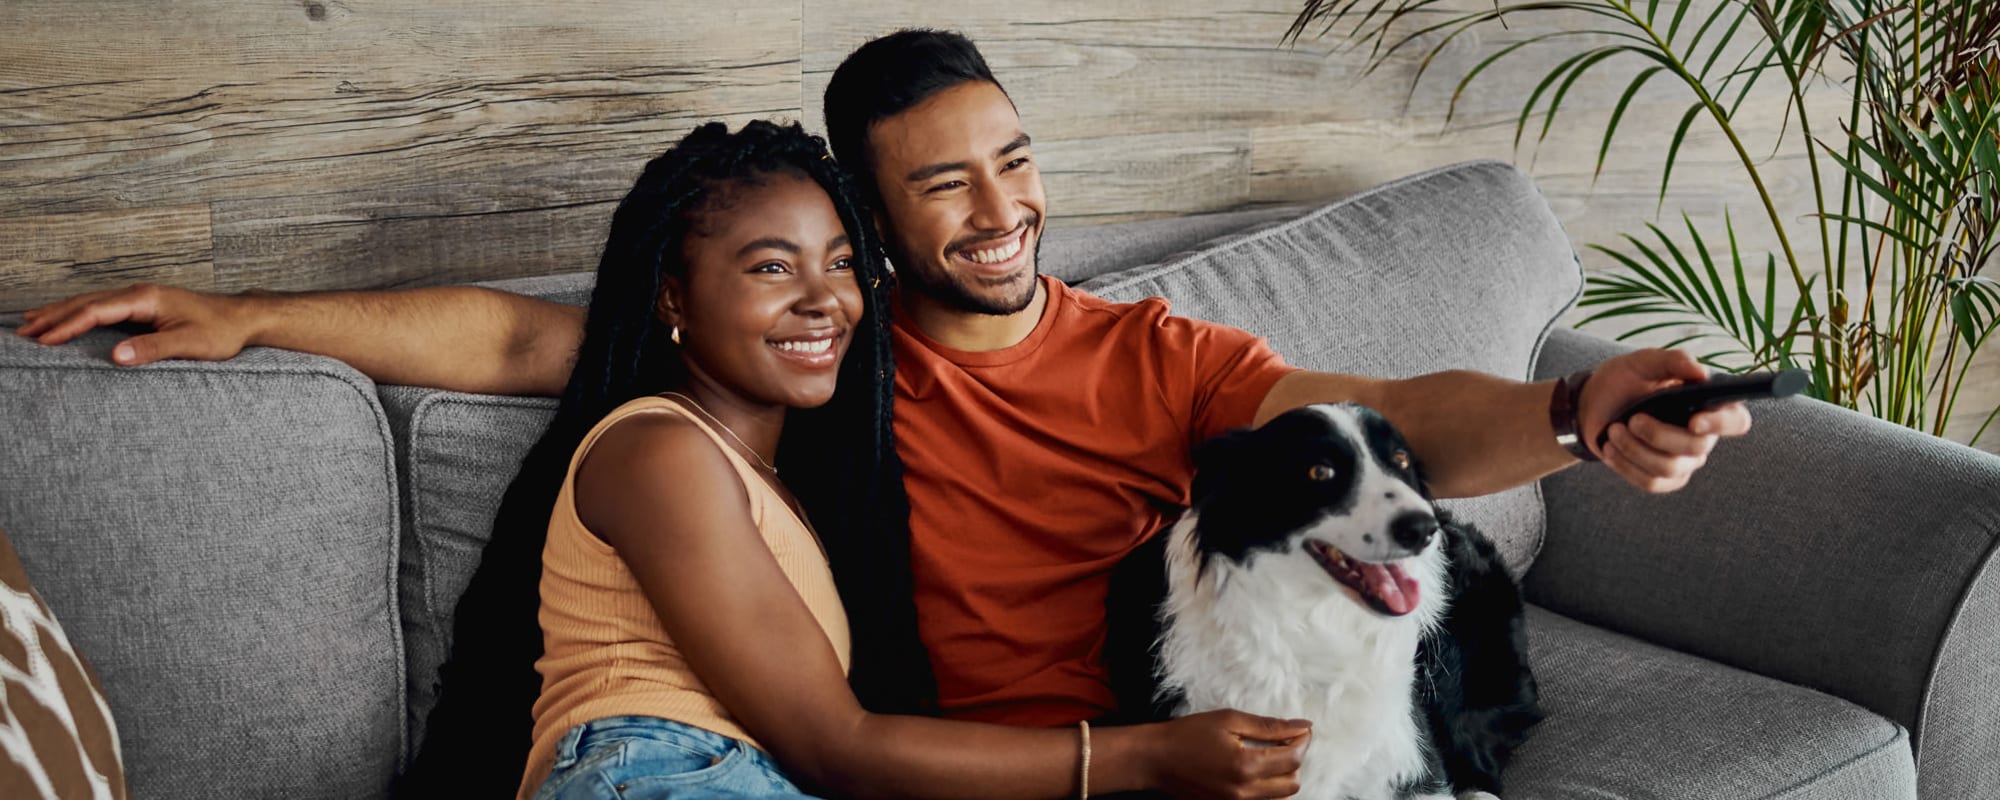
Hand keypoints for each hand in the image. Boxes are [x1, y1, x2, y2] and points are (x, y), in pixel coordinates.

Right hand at [15, 284, 255, 364]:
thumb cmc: (221, 331)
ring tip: (32, 323)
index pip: (95, 311)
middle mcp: (138, 293)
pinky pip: (103, 307)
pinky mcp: (145, 305)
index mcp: (145, 298)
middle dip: (52, 317)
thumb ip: (153, 349)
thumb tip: (116, 356)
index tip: (43, 341)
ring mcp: (141, 297)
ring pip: (91, 302)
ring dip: (61, 312)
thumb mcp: (189, 343)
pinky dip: (79, 312)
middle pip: (85, 302)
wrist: (243, 318)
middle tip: (22, 333)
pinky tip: (69, 319)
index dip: (67, 326)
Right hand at [1146, 709, 1309, 799]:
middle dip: (1295, 759)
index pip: (1293, 758)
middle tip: (1284, 740)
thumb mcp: (1229, 720)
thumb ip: (1269, 726)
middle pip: (1292, 782)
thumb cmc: (1188, 734)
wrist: (1156, 759)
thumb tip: (1303, 726)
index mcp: (1245, 766)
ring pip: (1282, 797)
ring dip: (1284, 776)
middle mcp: (1244, 792)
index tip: (1301, 728)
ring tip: (1270, 755)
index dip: (1303, 741)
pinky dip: (1269, 789)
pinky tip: (1258, 770)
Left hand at [1577, 348, 1752, 492]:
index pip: (1736, 420)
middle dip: (1659, 435)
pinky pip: (1652, 483)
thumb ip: (1673, 361)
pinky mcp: (1663, 478)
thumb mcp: (1643, 363)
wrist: (1592, 404)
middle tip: (1632, 420)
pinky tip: (1610, 448)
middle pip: (1696, 447)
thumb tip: (1702, 373)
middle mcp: (1702, 436)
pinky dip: (1626, 466)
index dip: (1721, 424)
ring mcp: (1684, 460)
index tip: (1694, 421)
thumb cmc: (1624, 380)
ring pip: (1670, 468)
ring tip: (1613, 430)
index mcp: (1706, 405)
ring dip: (1635, 449)